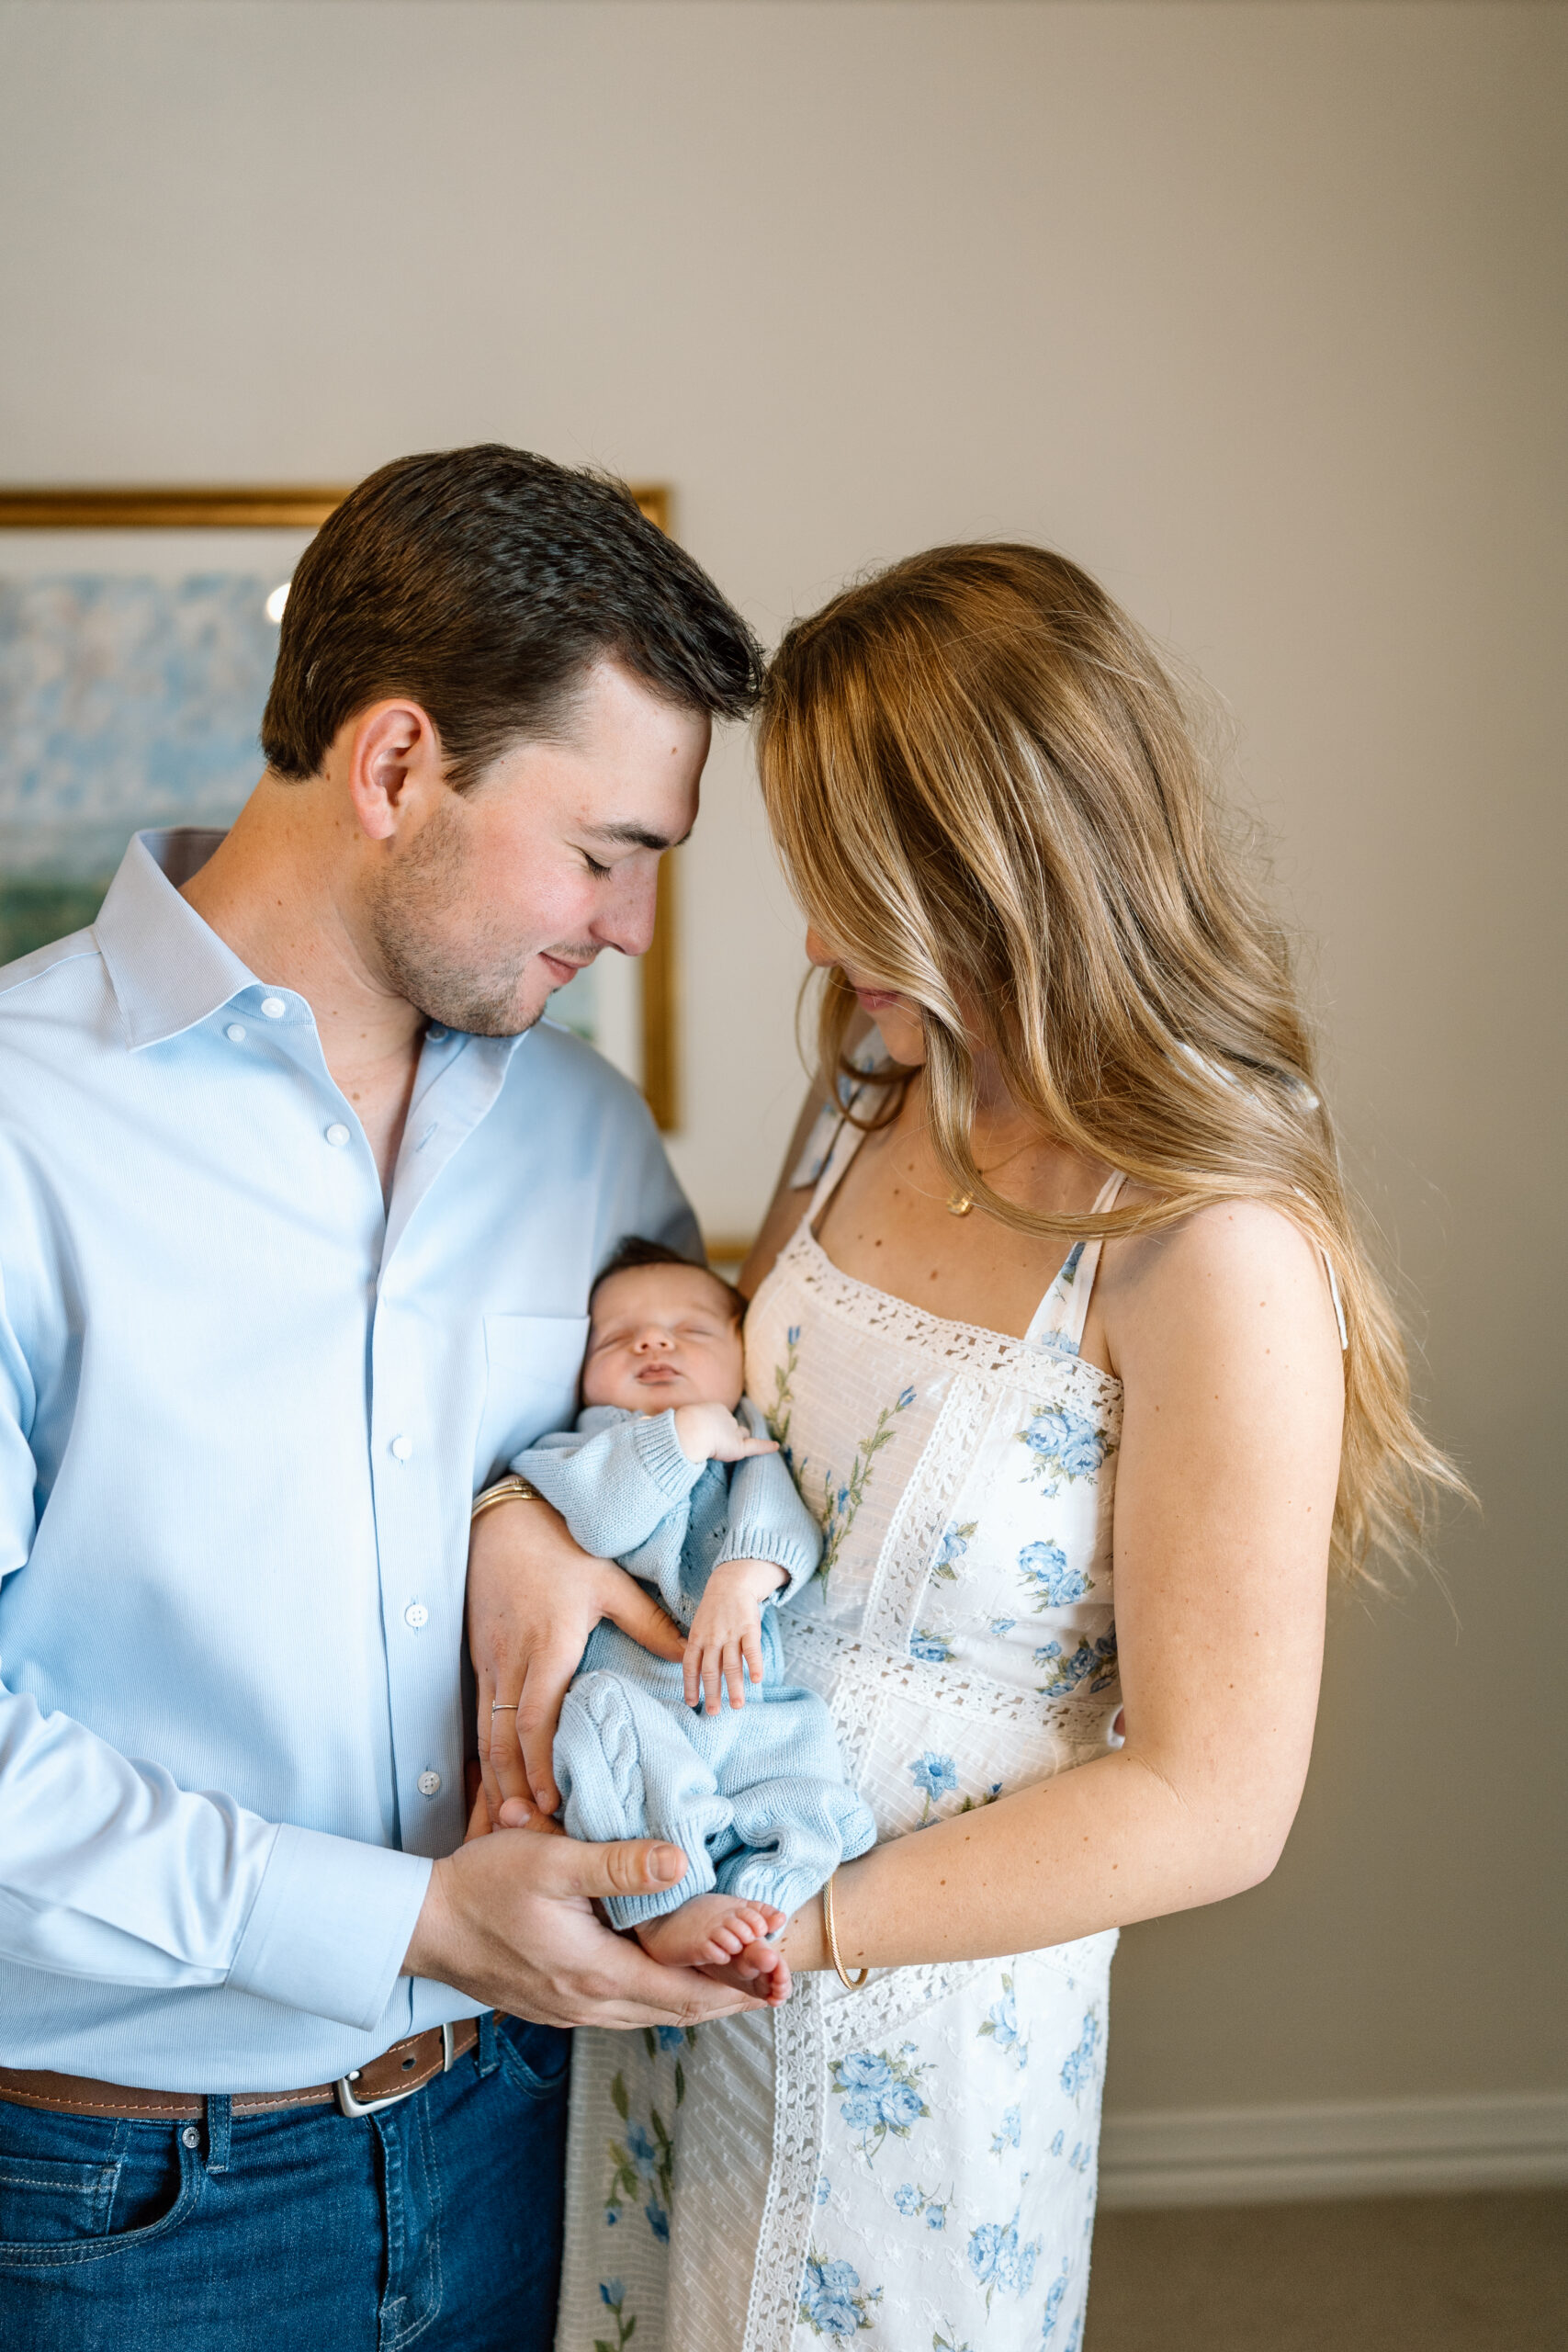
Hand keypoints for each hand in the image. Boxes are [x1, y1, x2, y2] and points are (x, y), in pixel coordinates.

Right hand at [403, 1819, 765, 2028]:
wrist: (422, 1924)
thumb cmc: (483, 1887)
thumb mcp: (553, 1861)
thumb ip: (619, 1864)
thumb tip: (680, 1862)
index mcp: (597, 1973)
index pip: (685, 1995)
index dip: (736, 1989)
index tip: (776, 1983)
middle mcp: (588, 2004)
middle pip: (674, 2012)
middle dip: (726, 1999)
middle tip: (770, 1986)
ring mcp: (568, 2009)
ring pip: (648, 2014)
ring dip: (693, 2000)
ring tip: (732, 1984)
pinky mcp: (553, 2003)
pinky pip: (621, 2009)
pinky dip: (657, 1998)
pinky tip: (666, 1979)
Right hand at [468, 1497, 684, 1823]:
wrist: (503, 1524)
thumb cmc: (563, 1551)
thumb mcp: (611, 1584)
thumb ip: (649, 1624)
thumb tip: (688, 1658)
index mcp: (549, 1646)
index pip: (536, 1718)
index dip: (540, 1763)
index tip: (550, 1800)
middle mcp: (514, 1662)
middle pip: (503, 1738)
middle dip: (514, 1786)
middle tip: (531, 1825)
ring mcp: (490, 1663)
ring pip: (485, 1733)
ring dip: (495, 1778)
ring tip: (509, 1817)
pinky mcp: (479, 1661)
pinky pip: (478, 1716)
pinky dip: (484, 1754)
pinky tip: (495, 1780)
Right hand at [672, 1402, 778, 1465]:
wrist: (689, 1431)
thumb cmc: (680, 1427)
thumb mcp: (682, 1421)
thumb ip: (686, 1426)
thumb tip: (674, 1430)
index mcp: (714, 1409)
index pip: (721, 1418)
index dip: (716, 1427)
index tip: (707, 1432)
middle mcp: (727, 1418)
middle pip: (732, 1426)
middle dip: (729, 1432)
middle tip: (719, 1439)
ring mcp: (734, 1432)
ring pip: (741, 1436)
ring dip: (740, 1439)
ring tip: (738, 1446)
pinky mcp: (739, 1447)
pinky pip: (756, 1446)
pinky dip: (766, 1446)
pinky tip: (775, 1446)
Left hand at [683, 1558, 786, 1713]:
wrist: (731, 1583)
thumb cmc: (714, 1611)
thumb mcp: (699, 1627)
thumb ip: (699, 1650)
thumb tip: (697, 1679)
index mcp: (697, 1638)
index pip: (690, 1666)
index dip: (691, 1686)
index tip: (693, 1703)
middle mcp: (712, 1638)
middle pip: (710, 1670)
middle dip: (712, 1693)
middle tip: (714, 1713)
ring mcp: (730, 1633)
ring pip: (731, 1664)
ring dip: (734, 1687)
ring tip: (738, 1705)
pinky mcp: (749, 1628)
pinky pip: (751, 1649)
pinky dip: (754, 1665)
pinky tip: (757, 1680)